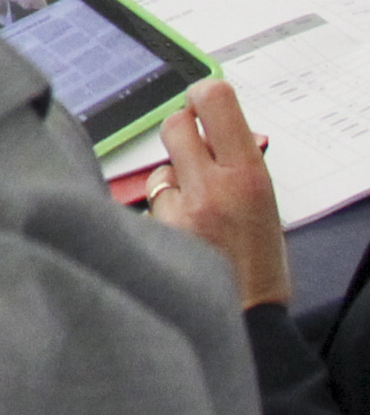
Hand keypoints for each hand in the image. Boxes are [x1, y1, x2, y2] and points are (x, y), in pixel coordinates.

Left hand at [150, 79, 288, 307]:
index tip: (201, 100)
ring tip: (195, 214)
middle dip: (181, 130)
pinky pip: (150, 204)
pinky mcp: (152, 228)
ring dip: (170, 180)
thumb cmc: (260, 266)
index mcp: (247, 176)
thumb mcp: (265, 206)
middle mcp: (210, 187)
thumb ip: (236, 164)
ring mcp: (176, 209)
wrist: (246, 319)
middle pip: (174, 125)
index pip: (215, 102)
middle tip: (193, 149)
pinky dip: (160, 212)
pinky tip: (178, 236)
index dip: (203, 95)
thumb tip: (209, 128)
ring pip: (159, 168)